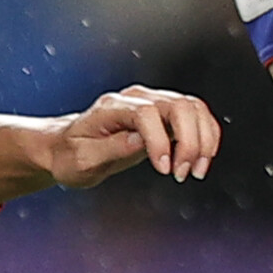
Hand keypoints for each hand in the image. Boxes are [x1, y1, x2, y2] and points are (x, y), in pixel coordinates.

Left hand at [47, 85, 221, 189]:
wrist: (67, 148)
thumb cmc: (70, 155)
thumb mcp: (82, 160)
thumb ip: (111, 148)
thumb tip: (141, 141)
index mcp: (111, 107)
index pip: (146, 113)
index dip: (160, 140)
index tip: (165, 169)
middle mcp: (135, 99)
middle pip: (178, 106)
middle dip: (189, 142)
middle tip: (183, 174)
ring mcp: (152, 102)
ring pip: (193, 108)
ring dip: (203, 140)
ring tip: (195, 170)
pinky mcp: (164, 114)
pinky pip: (196, 116)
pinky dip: (206, 137)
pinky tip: (199, 160)